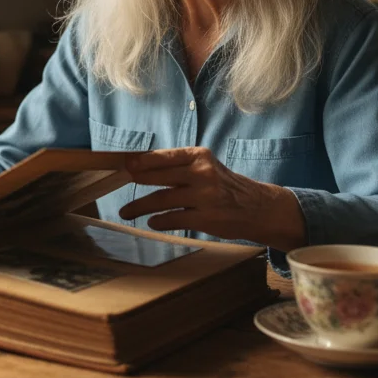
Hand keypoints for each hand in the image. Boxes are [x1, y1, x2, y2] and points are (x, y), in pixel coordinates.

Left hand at [118, 147, 306, 251]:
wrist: (257, 207)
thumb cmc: (224, 186)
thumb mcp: (206, 167)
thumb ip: (179, 167)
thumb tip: (141, 167)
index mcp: (199, 156)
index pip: (164, 156)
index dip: (142, 160)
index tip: (125, 164)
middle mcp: (202, 172)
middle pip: (159, 176)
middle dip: (137, 180)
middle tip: (121, 183)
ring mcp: (204, 196)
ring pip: (161, 199)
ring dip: (140, 206)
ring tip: (126, 211)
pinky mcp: (205, 218)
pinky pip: (172, 218)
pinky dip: (159, 221)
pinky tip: (152, 222)